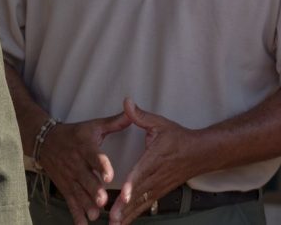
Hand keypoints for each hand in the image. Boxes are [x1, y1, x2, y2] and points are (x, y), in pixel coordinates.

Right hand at [40, 111, 131, 223]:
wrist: (44, 139)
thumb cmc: (74, 134)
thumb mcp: (93, 126)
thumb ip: (114, 123)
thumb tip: (133, 114)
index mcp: (85, 147)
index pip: (94, 156)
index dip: (101, 166)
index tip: (108, 176)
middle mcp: (76, 163)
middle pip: (85, 178)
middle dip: (93, 190)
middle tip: (102, 200)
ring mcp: (69, 176)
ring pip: (78, 192)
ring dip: (86, 204)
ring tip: (95, 215)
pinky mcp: (64, 186)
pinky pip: (70, 202)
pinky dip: (76, 215)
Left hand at [108, 98, 200, 224]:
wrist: (202, 152)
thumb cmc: (178, 136)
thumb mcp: (159, 123)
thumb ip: (140, 115)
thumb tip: (126, 101)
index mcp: (155, 158)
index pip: (142, 172)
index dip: (132, 183)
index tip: (122, 194)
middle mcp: (157, 175)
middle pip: (140, 192)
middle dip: (125, 206)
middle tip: (111, 218)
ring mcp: (160, 185)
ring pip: (143, 202)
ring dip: (129, 214)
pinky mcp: (161, 191)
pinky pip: (147, 204)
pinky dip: (136, 214)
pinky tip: (124, 222)